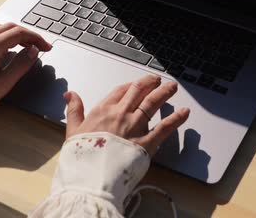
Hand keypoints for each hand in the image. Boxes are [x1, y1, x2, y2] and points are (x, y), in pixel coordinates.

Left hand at [0, 23, 51, 113]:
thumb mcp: (3, 84)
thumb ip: (21, 65)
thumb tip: (34, 51)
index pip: (19, 33)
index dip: (36, 38)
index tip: (46, 47)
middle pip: (11, 27)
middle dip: (29, 35)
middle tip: (40, 47)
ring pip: (1, 28)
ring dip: (17, 34)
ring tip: (27, 46)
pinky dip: (6, 35)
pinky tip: (10, 46)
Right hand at [64, 75, 189, 155]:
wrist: (91, 177)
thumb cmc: (81, 157)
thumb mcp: (72, 130)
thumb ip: (74, 110)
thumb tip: (70, 94)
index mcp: (103, 110)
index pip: (121, 90)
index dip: (131, 85)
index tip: (137, 83)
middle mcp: (122, 114)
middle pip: (139, 92)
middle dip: (150, 83)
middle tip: (158, 79)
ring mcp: (136, 127)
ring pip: (153, 103)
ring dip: (165, 93)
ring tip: (172, 87)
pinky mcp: (147, 142)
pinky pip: (165, 127)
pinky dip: (177, 119)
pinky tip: (185, 112)